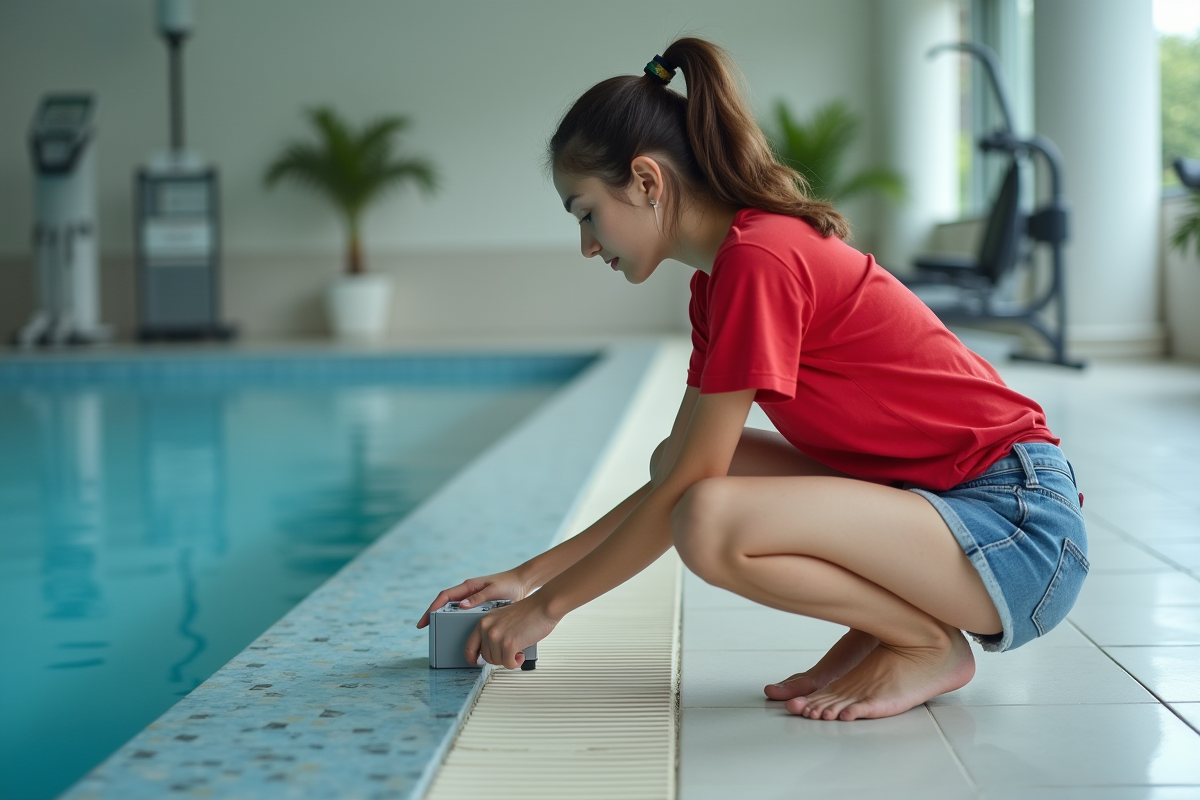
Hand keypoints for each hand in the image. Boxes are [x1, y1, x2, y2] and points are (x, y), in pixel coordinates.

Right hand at [415, 569, 529, 628]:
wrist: (522, 583)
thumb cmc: (509, 584)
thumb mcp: (494, 590)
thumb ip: (478, 597)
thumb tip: (461, 605)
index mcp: (469, 586)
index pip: (445, 596)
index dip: (433, 607)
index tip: (425, 618)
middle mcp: (468, 591)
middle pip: (445, 603)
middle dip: (433, 613)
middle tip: (424, 626)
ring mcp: (472, 598)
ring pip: (452, 608)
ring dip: (443, 617)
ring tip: (436, 630)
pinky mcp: (478, 605)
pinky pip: (463, 613)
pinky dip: (456, 620)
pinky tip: (456, 630)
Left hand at [466, 595, 558, 669]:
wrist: (543, 606)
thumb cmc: (529, 612)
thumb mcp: (502, 619)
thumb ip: (493, 632)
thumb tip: (491, 651)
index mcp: (484, 622)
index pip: (470, 646)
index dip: (472, 658)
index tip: (476, 662)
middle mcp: (487, 629)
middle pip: (486, 657)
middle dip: (499, 658)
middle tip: (510, 652)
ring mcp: (497, 636)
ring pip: (497, 661)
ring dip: (509, 659)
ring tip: (518, 649)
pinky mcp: (509, 644)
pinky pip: (508, 664)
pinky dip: (516, 662)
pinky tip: (521, 654)